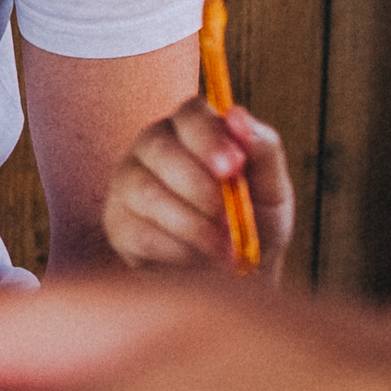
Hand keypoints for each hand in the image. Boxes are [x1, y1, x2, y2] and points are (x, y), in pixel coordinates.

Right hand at [101, 97, 293, 278]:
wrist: (234, 277)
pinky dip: (178, 251)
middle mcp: (153, 145)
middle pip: (160, 148)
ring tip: (223, 249)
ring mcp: (128, 182)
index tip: (233, 168)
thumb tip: (238, 116)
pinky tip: (198, 258)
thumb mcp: (272, 189)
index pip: (190, 113)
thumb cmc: (254, 222)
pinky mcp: (118, 223)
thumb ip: (262, 150)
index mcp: (193, 128)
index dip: (209, 137)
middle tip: (229, 219)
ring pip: (147, 192)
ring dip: (193, 225)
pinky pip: (140, 232)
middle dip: (200, 187)